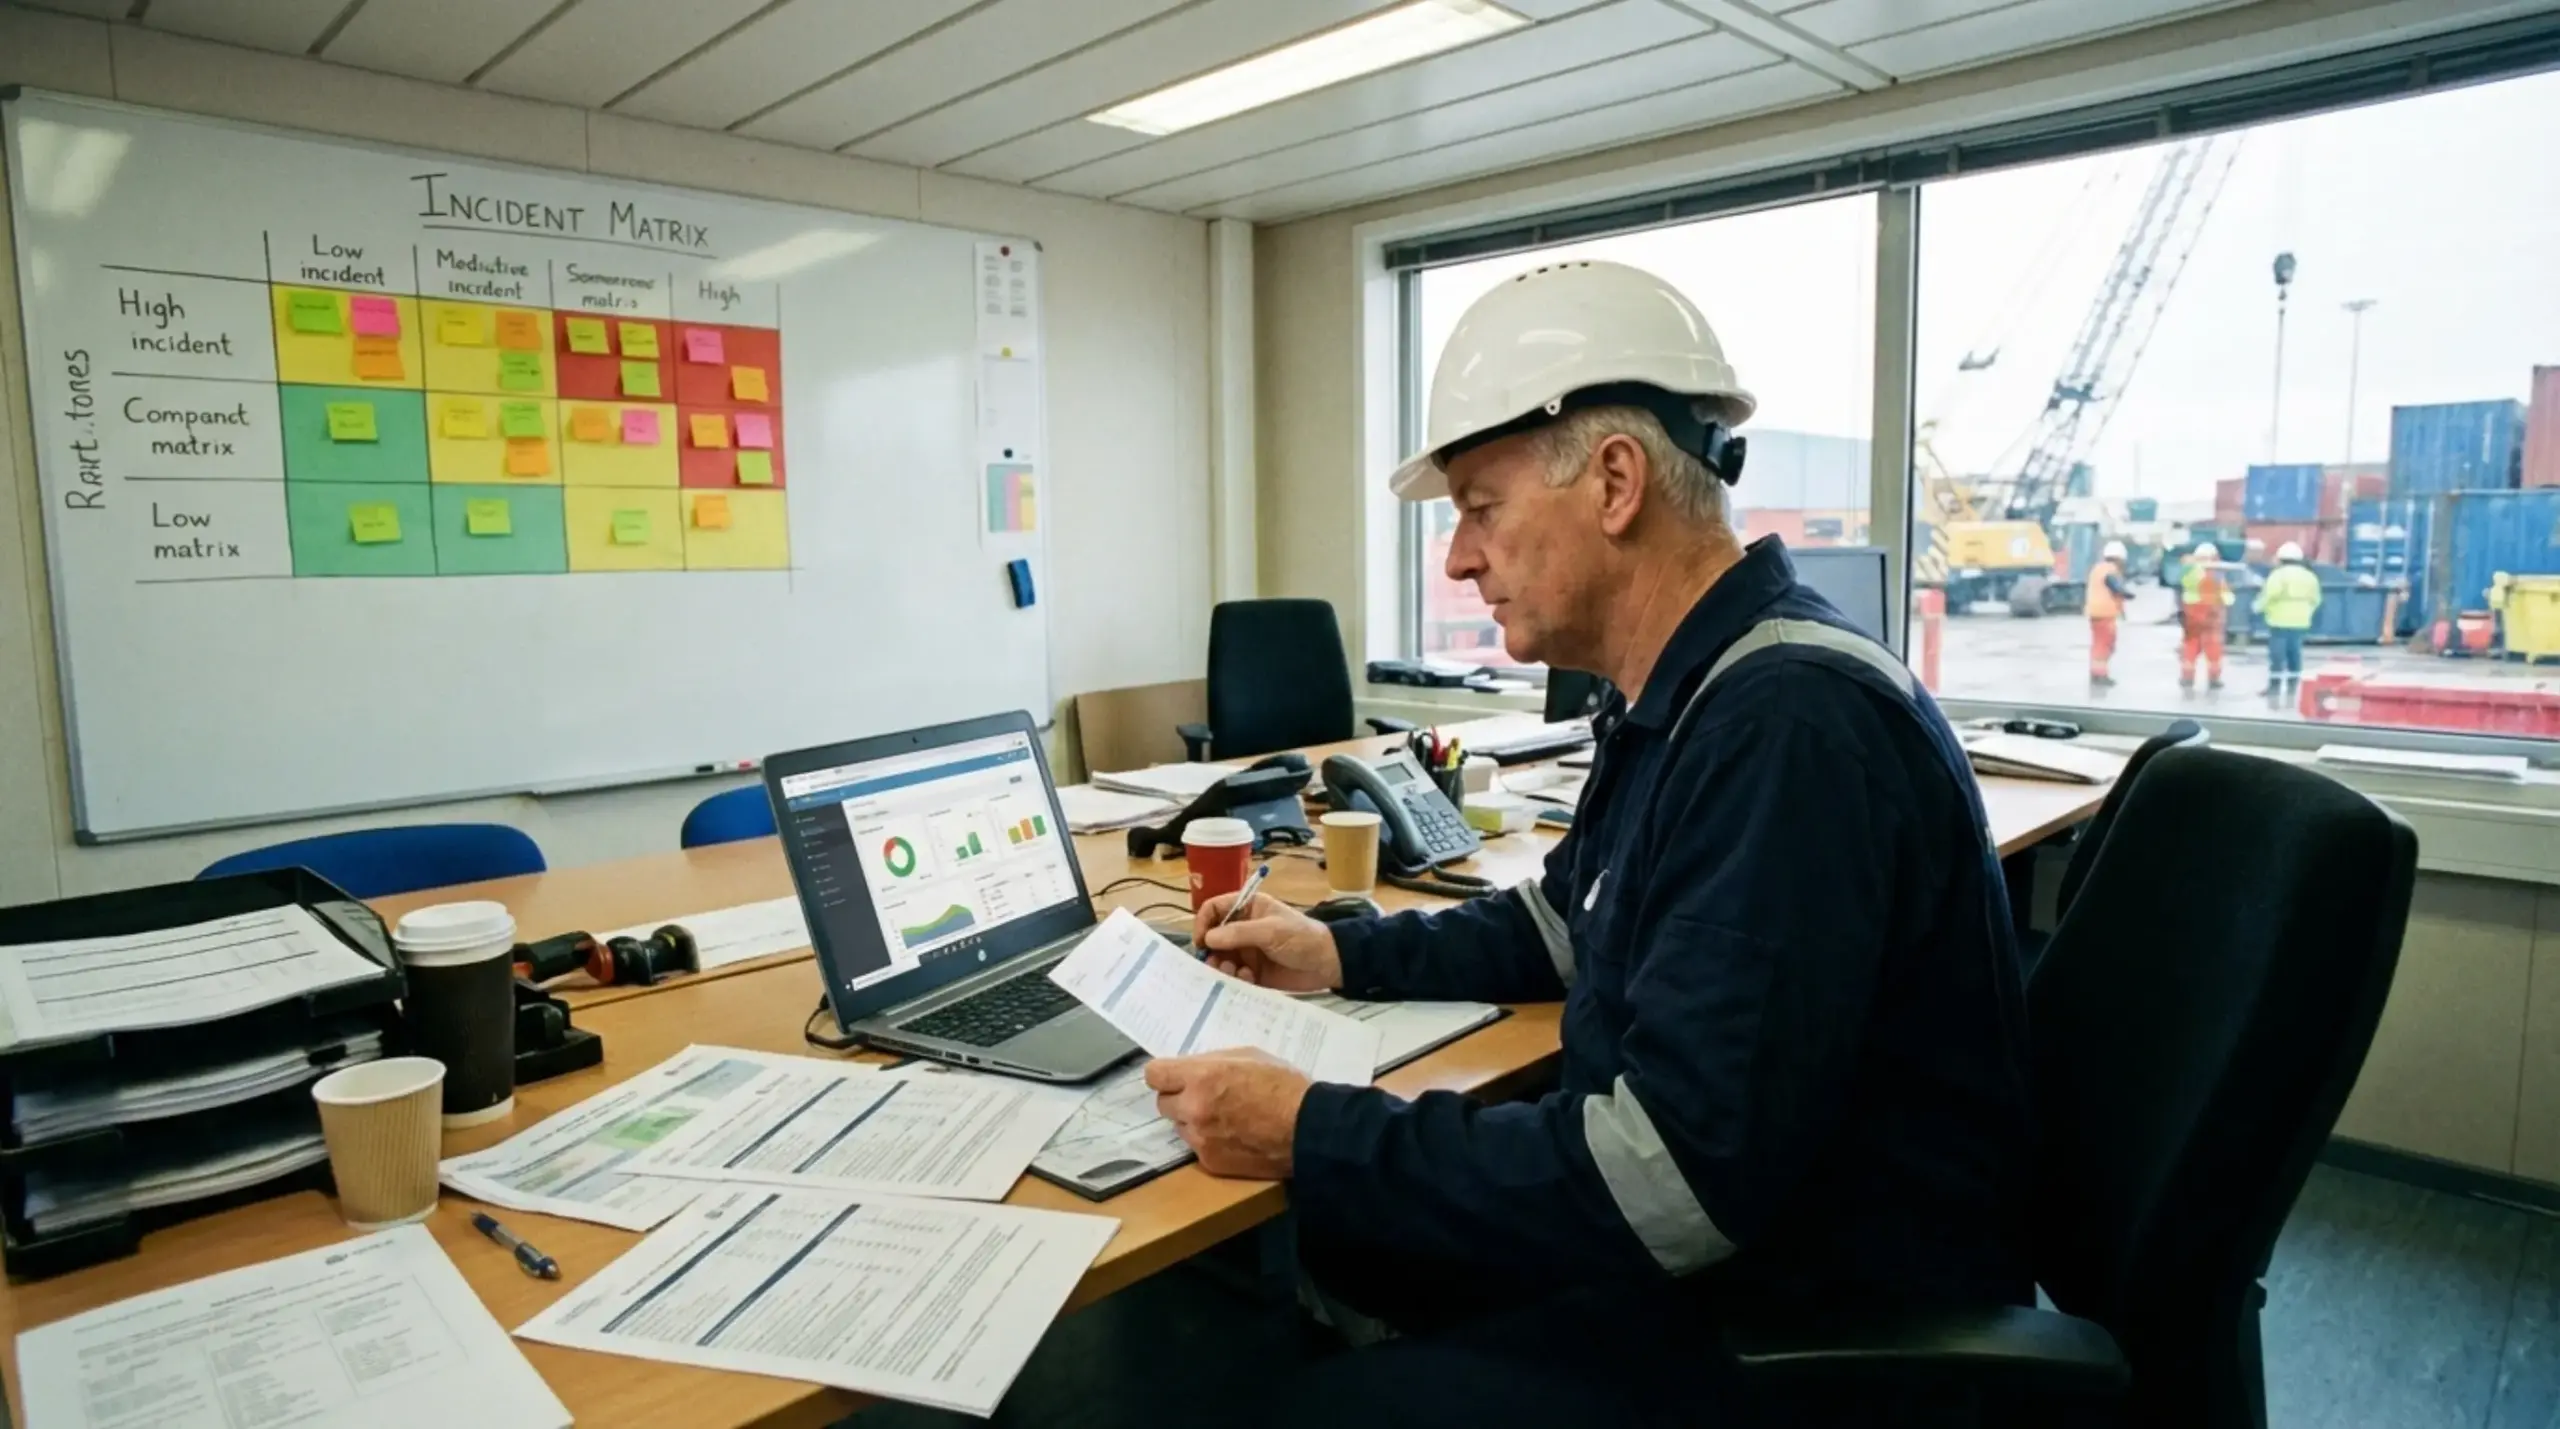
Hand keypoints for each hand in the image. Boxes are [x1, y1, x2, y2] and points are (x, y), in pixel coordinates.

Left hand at [1145, 1049, 1310, 1178]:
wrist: (1308, 1129)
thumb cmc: (1283, 1086)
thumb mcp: (1248, 1056)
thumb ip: (1213, 1062)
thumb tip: (1192, 1068)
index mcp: (1201, 1077)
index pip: (1154, 1074)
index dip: (1164, 1074)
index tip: (1174, 1077)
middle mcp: (1193, 1108)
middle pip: (1163, 1103)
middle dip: (1179, 1098)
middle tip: (1203, 1097)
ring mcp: (1200, 1139)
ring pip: (1180, 1127)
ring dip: (1193, 1121)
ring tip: (1223, 1118)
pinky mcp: (1210, 1162)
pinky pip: (1196, 1148)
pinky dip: (1209, 1142)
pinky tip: (1233, 1137)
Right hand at [1192, 892, 1341, 991]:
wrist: (1328, 964)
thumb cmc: (1302, 938)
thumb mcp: (1271, 931)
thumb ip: (1239, 934)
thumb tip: (1208, 939)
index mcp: (1247, 909)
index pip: (1214, 909)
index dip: (1203, 923)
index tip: (1201, 942)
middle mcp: (1243, 929)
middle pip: (1213, 937)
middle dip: (1210, 951)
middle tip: (1214, 964)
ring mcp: (1247, 951)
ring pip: (1220, 959)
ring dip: (1221, 967)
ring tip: (1232, 972)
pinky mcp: (1252, 972)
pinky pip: (1233, 976)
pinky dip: (1235, 979)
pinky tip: (1249, 979)